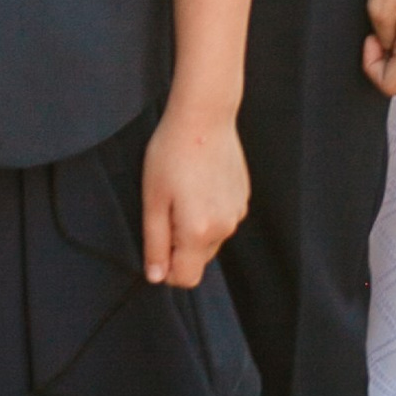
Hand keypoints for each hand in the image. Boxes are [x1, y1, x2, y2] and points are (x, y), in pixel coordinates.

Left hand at [140, 98, 248, 286]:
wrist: (204, 117)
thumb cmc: (171, 154)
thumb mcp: (153, 200)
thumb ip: (155, 243)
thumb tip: (156, 277)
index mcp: (199, 232)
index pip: (186, 278)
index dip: (166, 269)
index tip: (156, 243)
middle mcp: (225, 228)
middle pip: (198, 259)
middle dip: (179, 245)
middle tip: (166, 207)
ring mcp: (238, 213)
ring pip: (210, 239)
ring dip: (194, 228)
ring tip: (183, 191)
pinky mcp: (243, 198)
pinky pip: (222, 219)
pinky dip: (208, 211)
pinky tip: (198, 183)